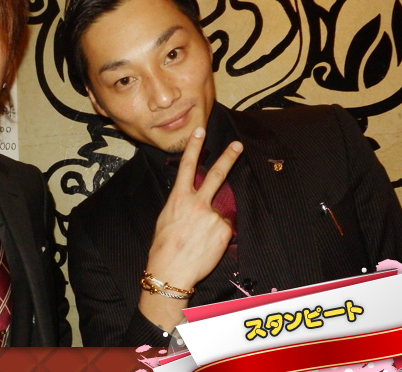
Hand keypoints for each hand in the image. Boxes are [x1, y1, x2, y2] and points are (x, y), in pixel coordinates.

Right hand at [139, 126, 242, 329]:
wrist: (170, 271)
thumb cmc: (164, 247)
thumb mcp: (167, 218)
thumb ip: (183, 204)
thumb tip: (197, 200)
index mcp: (179, 198)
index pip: (187, 166)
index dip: (194, 147)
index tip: (200, 131)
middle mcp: (197, 203)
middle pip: (216, 175)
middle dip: (228, 158)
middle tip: (238, 145)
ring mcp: (212, 216)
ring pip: (220, 211)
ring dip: (212, 224)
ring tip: (199, 239)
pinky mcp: (224, 230)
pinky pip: (226, 228)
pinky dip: (219, 235)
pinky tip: (206, 246)